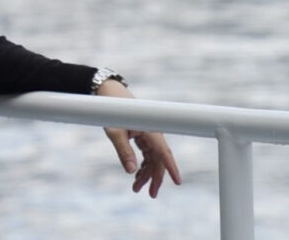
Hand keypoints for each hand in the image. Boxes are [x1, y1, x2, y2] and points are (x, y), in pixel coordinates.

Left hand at [97, 79, 181, 197]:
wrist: (110, 94)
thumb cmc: (113, 112)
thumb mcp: (115, 132)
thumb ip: (123, 151)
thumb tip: (131, 171)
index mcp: (150, 131)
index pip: (164, 153)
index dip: (171, 168)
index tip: (178, 182)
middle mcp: (153, 134)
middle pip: (158, 160)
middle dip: (155, 178)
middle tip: (150, 195)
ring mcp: (149, 135)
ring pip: (152, 159)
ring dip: (146, 173)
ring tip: (136, 188)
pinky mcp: (143, 136)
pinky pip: (147, 154)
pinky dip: (142, 165)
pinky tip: (137, 174)